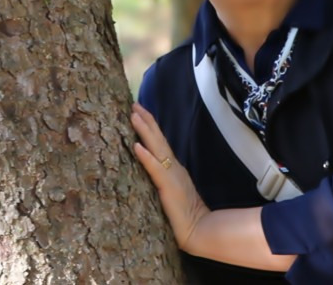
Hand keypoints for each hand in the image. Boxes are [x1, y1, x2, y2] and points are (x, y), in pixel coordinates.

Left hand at [131, 103, 209, 250]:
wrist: (198, 229)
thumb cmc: (186, 213)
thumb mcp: (174, 191)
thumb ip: (167, 179)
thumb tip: (157, 168)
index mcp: (173, 167)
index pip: (160, 142)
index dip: (150, 126)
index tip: (140, 110)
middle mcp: (172, 166)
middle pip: (158, 138)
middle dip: (146, 120)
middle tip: (134, 104)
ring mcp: (170, 175)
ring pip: (156, 147)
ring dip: (144, 131)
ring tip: (134, 115)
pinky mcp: (167, 186)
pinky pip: (155, 169)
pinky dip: (146, 157)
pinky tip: (137, 146)